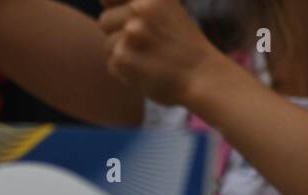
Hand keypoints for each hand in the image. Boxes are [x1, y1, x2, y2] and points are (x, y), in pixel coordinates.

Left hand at [98, 0, 225, 106]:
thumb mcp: (166, 10)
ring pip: (107, 46)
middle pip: (104, 22)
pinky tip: (148, 71)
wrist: (203, 75)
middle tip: (147, 46)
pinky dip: (126, 73)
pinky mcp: (124, 55)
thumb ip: (136, 4)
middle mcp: (141, 6)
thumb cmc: (182, 45)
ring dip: (123, 57)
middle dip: (118, 37)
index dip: (114, 9)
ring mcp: (133, 31)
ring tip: (150, 59)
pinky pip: (112, 64)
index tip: (127, 23)